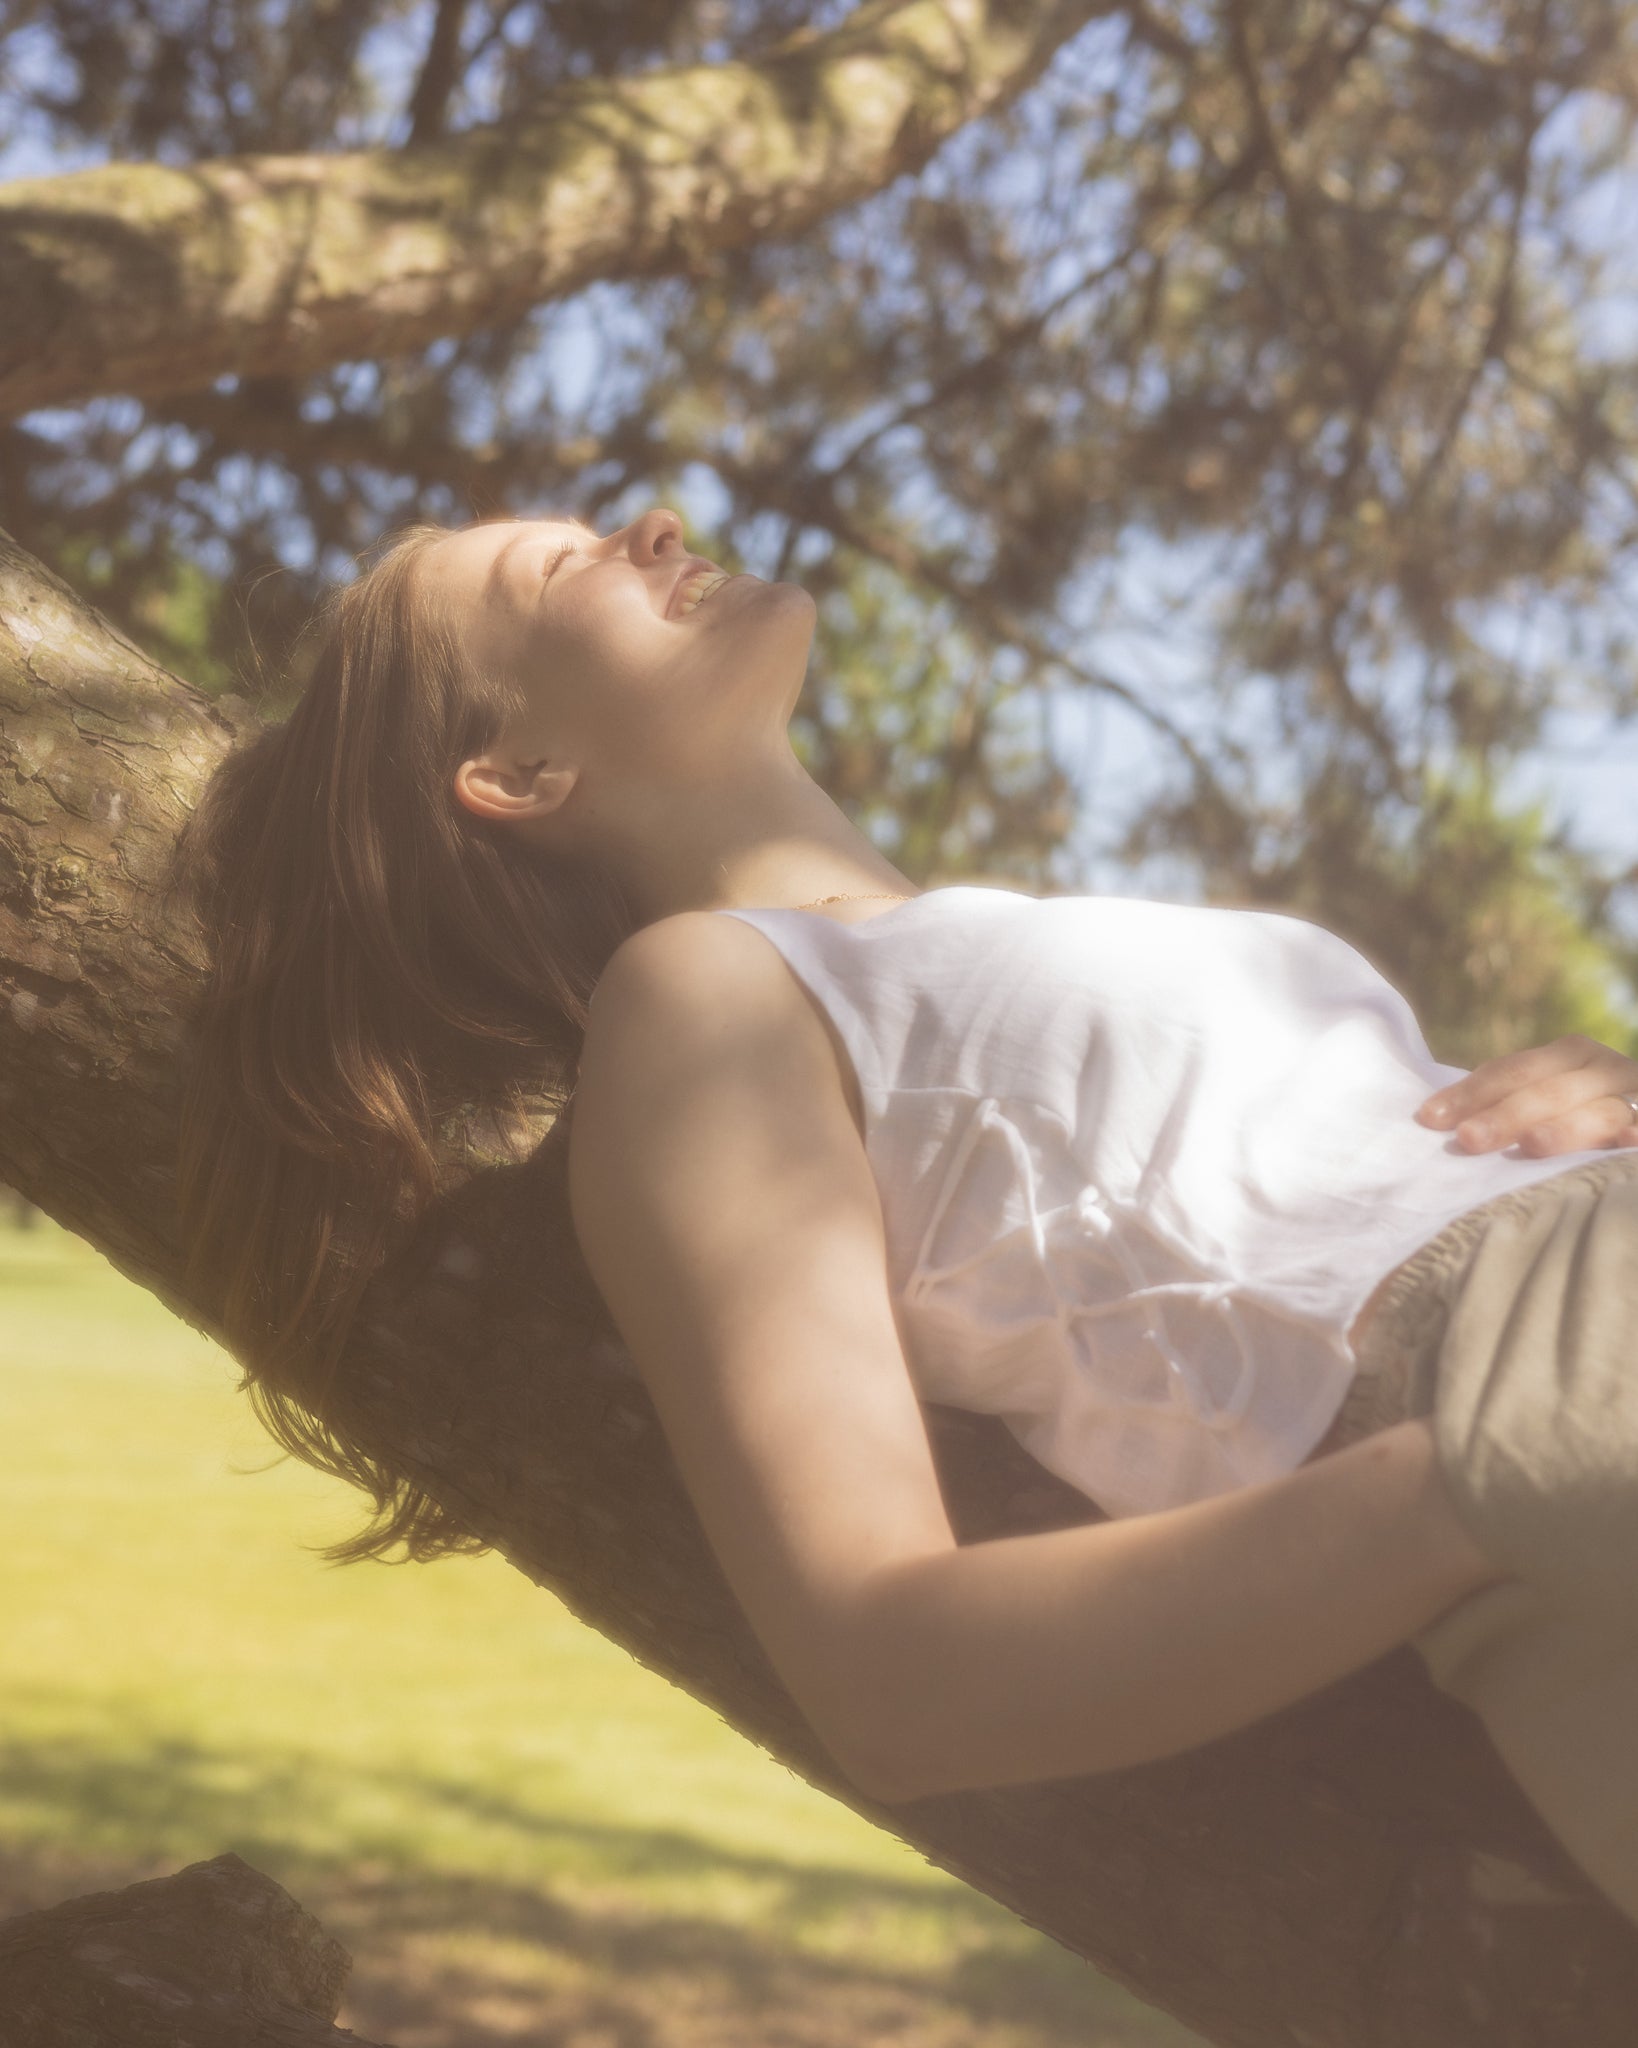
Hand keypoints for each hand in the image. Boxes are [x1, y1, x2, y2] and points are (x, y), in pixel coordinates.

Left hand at [1416, 1034, 1637, 1155]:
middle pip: (1548, 1091)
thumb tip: (1431, 1119)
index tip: (1431, 1118)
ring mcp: (1633, 1095)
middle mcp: (1601, 1068)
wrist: (1637, 1106)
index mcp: (1567, 1055)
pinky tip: (1627, 1141)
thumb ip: (1504, 1104)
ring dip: (1564, 1128)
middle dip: (1506, 1115)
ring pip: (1597, 1112)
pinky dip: (1636, 1133)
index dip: (1470, 1094)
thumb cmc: (1577, 1114)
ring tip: (1531, 1144)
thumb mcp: (1544, 1099)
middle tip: (1468, 1139)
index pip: (1510, 1072)